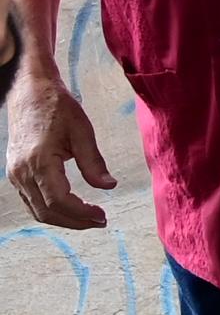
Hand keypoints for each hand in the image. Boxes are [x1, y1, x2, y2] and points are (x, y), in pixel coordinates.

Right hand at [6, 70, 114, 228]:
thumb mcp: (82, 131)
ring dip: (63, 219)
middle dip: (74, 221)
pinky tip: (70, 209)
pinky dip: (50, 209)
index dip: (81, 214)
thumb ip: (94, 162)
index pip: (59, 201)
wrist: (29, 92)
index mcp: (39, 162)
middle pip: (46, 211)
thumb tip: (109, 186)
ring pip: (36, 210)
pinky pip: (31, 200)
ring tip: (89, 218)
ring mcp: (15, 174)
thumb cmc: (57, 107)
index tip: (102, 217)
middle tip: (100, 221)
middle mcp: (22, 173)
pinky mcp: (15, 173)